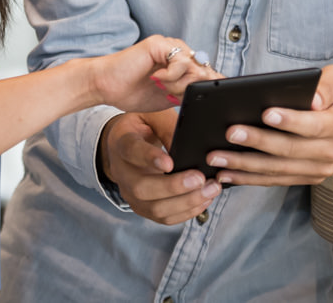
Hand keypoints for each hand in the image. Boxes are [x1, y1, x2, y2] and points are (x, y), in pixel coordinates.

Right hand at [88, 35, 219, 113]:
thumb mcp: (168, 97)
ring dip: (179, 83)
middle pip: (203, 69)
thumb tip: (210, 89)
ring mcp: (168, 45)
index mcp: (180, 63)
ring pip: (194, 66)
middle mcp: (177, 51)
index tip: (213, 96)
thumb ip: (188, 91)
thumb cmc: (132, 91)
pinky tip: (156, 78)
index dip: (211, 83)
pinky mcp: (159, 44)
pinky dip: (171, 76)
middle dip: (190, 87)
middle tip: (170, 93)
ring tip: (161, 86)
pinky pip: (181, 61)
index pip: (206, 70)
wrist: (106, 86)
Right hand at [98, 110, 220, 224]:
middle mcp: (122, 172)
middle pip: (142, 188)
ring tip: (210, 190)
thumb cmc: (144, 126)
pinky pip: (163, 217)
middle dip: (173, 187)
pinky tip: (203, 200)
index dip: (150, 158)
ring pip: (154, 208)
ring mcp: (130, 193)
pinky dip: (186, 212)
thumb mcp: (154, 115)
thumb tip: (188, 149)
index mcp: (122, 142)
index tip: (170, 163)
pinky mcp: (142, 207)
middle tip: (199, 179)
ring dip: (185, 203)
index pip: (131, 151)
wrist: (126, 143)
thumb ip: (168, 127)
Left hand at [205, 66, 332, 186]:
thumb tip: (313, 99)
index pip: (313, 125)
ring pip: (277, 170)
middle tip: (228, 133)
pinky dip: (249, 178)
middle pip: (289, 150)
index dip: (289, 121)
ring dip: (245, 166)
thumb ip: (327, 86)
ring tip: (217, 158)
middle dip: (256, 143)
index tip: (265, 113)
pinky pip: (275, 180)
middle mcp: (330, 152)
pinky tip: (226, 174)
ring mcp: (318, 169)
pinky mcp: (306, 177)